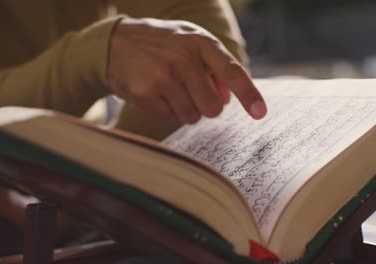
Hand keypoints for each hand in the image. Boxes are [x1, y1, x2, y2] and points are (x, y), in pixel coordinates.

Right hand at [107, 18, 266, 123]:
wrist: (115, 42)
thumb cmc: (162, 45)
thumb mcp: (190, 43)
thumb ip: (214, 67)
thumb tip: (227, 99)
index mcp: (200, 42)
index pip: (231, 71)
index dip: (248, 94)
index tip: (260, 114)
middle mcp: (183, 58)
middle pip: (213, 108)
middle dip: (206, 106)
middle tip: (193, 94)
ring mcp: (162, 76)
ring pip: (192, 117)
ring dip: (185, 109)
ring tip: (170, 89)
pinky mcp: (144, 93)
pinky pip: (169, 118)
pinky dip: (165, 111)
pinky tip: (155, 92)